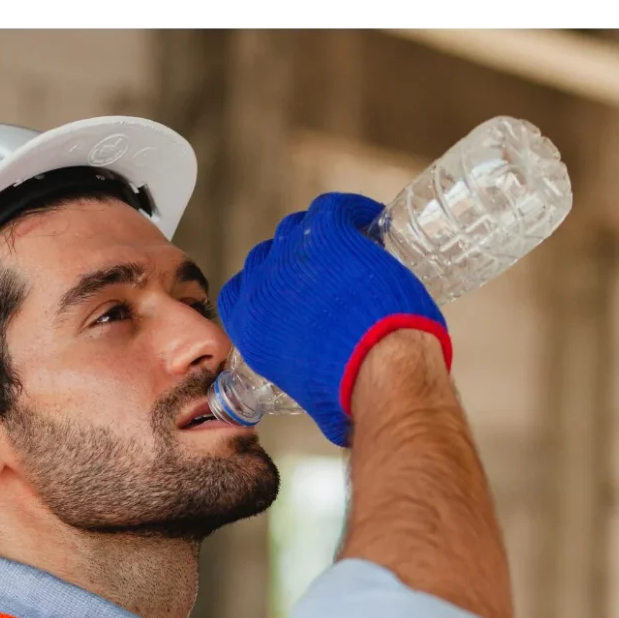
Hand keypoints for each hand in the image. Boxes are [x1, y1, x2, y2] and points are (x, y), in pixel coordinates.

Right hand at [217, 192, 451, 445]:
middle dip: (293, 261)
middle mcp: (263, 292)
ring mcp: (293, 259)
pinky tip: (371, 222)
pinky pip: (333, 208)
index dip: (264, 287)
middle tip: (329, 272)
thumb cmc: (352, 397)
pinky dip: (352, 211)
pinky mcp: (327, 237)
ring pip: (297, 229)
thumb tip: (332, 409)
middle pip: (267, 256)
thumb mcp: (314, 400)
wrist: (380, 374)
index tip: (290, 292)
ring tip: (351, 249)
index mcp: (253, 332)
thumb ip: (311, 389)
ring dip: (319, 235)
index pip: (239, 294)